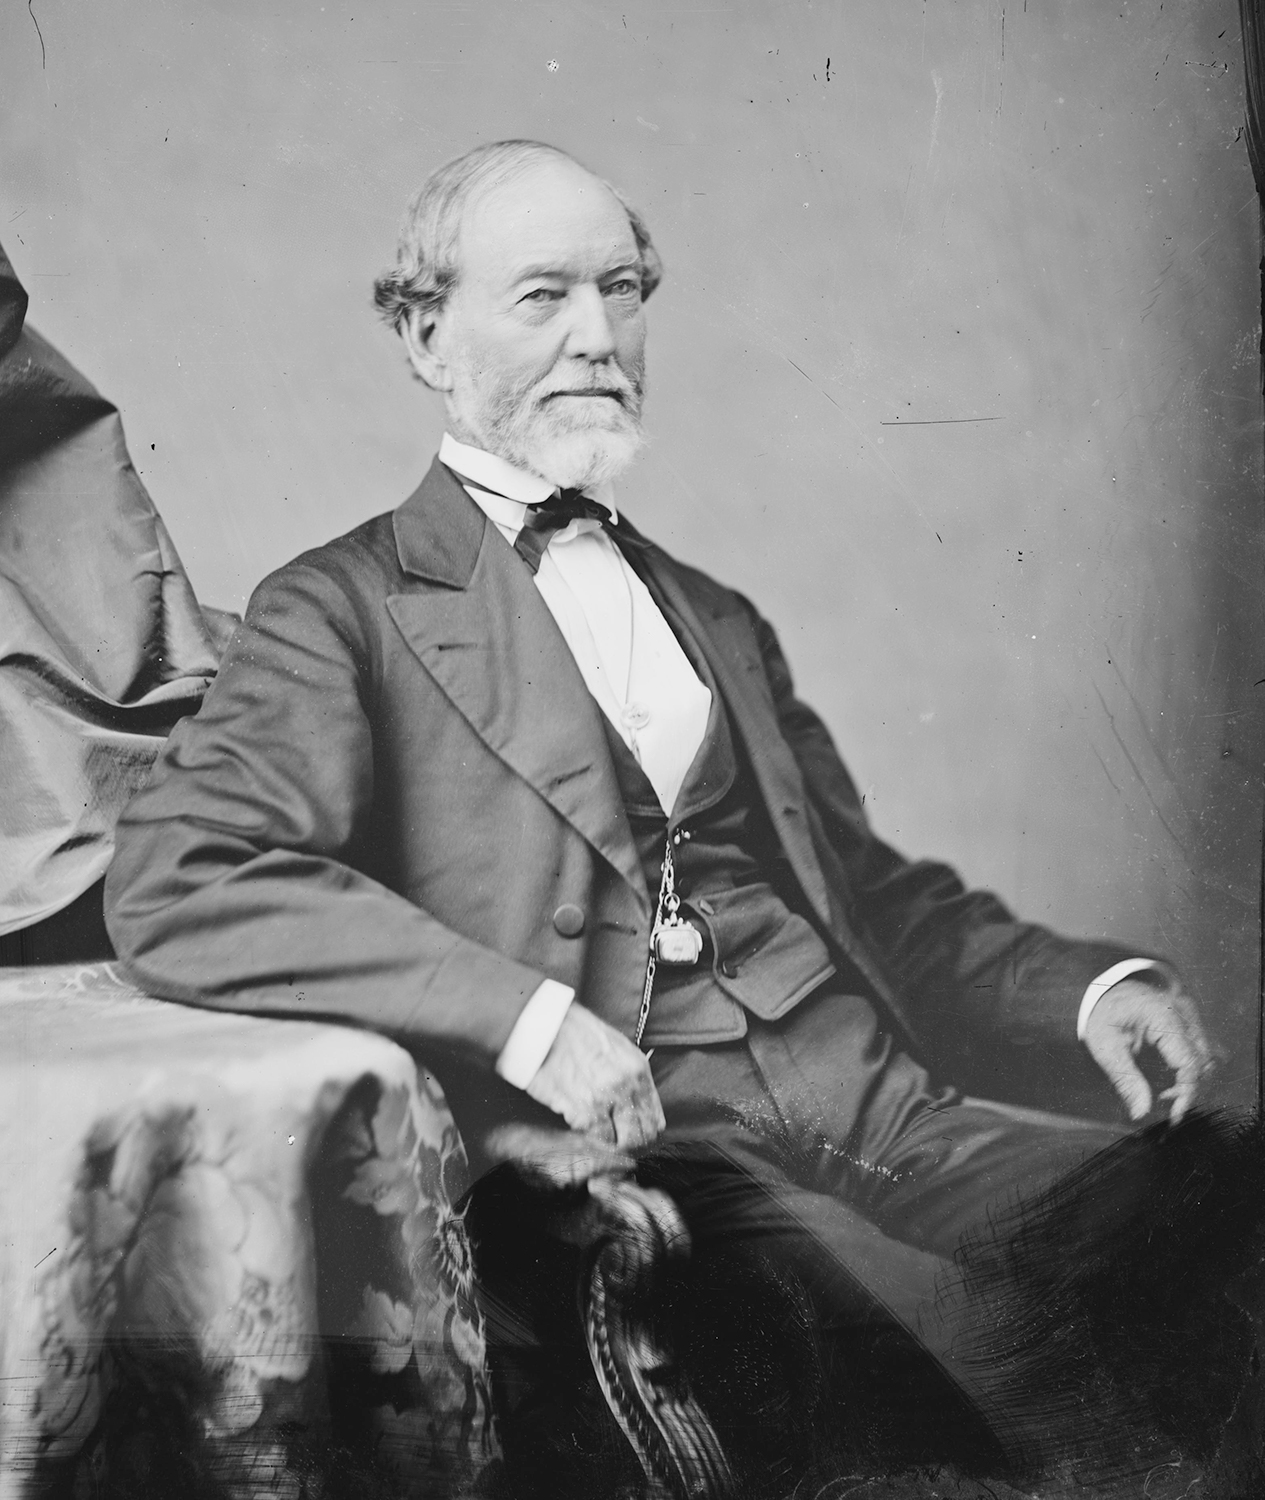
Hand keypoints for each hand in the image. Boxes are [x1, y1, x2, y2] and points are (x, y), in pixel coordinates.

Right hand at [524, 1003, 665, 1147]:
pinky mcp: (581, 1110)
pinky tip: (579, 1127)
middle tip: (614, 1141)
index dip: (643, 1133)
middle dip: (628, 1143)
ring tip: (596, 1135)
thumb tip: (638, 1107)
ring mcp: (605, 1100)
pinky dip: (588, 1140)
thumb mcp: (618, 1049)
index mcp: (639, 1071)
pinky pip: (594, 1140)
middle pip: (641, 1137)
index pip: (655, 1120)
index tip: (631, 1135)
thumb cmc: (578, 1033)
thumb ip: (632, 1078)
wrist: (548, 1025)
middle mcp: (627, 1087)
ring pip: (620, 1143)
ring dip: (608, 1143)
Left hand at [1083, 978, 1214, 1122]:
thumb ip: (1125, 1080)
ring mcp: (1191, 1015)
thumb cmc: (1104, 1014)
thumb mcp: (1105, 1047)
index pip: (1189, 1063)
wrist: (1106, 989)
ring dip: (1192, 1080)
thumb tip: (1140, 1113)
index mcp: (1163, 1017)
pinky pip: (1202, 1050)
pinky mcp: (1191, 1021)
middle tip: (1166, 1105)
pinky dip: (1192, 1068)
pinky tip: (1172, 1079)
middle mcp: (1184, 1014)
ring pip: (1207, 1058)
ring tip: (1166, 1093)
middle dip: (1188, 1090)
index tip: (1174, 1117)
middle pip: (1203, 1063)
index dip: (1186, 1094)